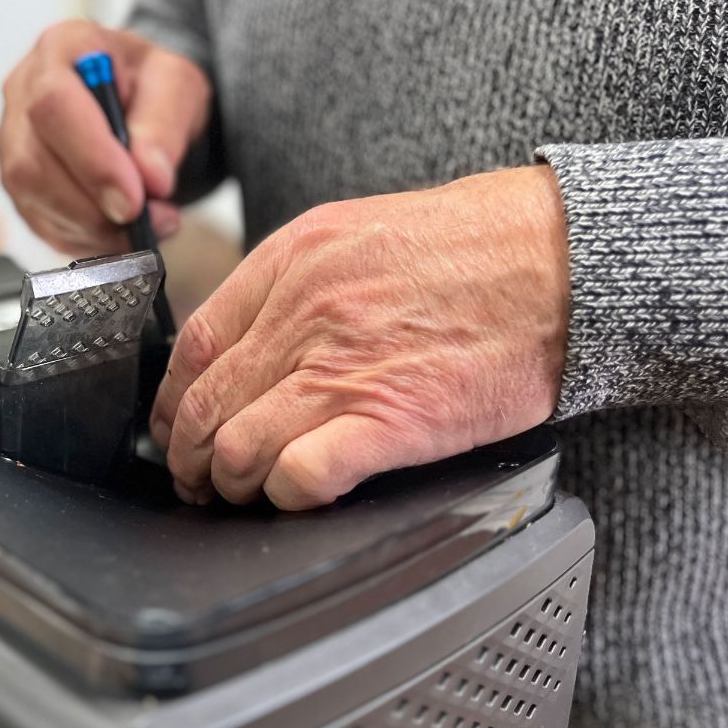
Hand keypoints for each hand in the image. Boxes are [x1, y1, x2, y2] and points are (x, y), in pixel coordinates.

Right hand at [0, 19, 211, 254]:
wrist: (139, 102)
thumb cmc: (151, 84)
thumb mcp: (177, 85)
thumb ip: (165, 125)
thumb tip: (151, 178)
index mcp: (60, 49)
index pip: (53, 106)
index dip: (92, 160)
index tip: (134, 200)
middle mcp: (22, 93)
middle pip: (32, 162)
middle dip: (92, 206)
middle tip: (147, 222)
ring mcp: (13, 141)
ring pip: (33, 198)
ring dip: (92, 227)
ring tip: (145, 227)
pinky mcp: (19, 184)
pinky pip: (42, 223)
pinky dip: (86, 240)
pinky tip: (120, 233)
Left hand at [150, 166, 570, 508]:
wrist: (559, 262)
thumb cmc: (469, 248)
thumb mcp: (355, 232)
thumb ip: (290, 284)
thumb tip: (241, 346)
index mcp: (289, 264)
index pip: (193, 346)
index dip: (169, 402)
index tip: (171, 428)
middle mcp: (303, 316)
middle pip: (205, 404)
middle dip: (188, 457)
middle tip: (196, 480)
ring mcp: (342, 369)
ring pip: (239, 447)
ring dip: (231, 483)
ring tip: (243, 495)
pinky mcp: (390, 420)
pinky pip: (302, 474)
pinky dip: (287, 494)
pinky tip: (297, 495)